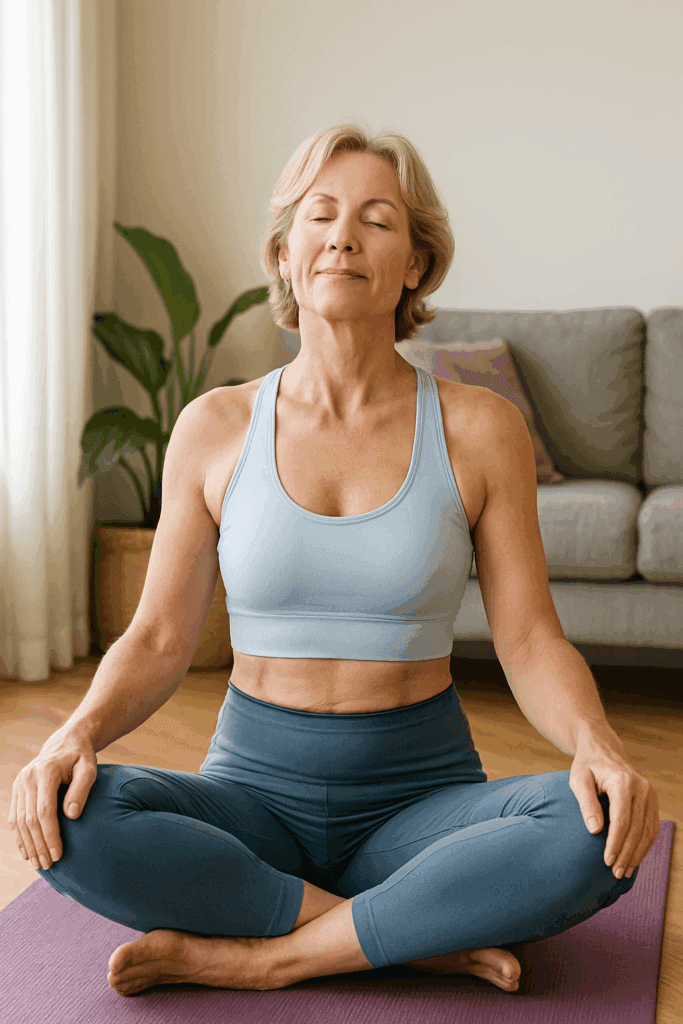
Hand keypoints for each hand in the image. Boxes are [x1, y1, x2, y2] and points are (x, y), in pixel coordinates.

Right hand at [8, 726, 97, 870]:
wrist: (67, 742)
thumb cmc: (82, 757)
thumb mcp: (89, 769)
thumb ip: (81, 790)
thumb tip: (72, 816)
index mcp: (45, 771)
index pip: (44, 810)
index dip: (50, 835)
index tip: (58, 854)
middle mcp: (28, 778)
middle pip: (30, 819)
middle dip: (39, 845)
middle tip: (49, 866)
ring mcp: (20, 783)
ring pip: (19, 821)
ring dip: (28, 845)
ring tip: (39, 864)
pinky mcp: (18, 789)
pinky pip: (14, 817)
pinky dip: (20, 837)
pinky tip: (28, 852)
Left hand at [569, 731, 659, 879]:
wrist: (603, 749)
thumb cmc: (587, 765)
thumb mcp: (579, 779)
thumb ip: (586, 803)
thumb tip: (595, 830)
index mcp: (623, 781)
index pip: (622, 820)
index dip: (615, 843)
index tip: (606, 861)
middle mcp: (642, 788)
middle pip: (637, 828)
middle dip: (626, 853)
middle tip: (615, 873)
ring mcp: (650, 794)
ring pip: (648, 831)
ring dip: (637, 853)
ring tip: (625, 871)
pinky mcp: (652, 800)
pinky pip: (652, 827)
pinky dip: (644, 845)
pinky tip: (634, 858)